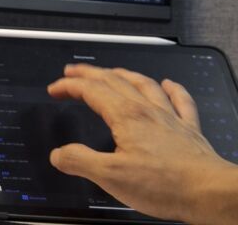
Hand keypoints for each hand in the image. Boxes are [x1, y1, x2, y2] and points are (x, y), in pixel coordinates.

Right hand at [47, 64, 237, 223]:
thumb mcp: (111, 176)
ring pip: (144, 85)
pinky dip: (173, 89)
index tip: (55, 89)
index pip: (91, 91)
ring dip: (123, 74)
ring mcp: (171, 118)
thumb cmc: (166, 184)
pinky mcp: (190, 131)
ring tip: (112, 71)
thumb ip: (80, 161)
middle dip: (89, 73)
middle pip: (114, 81)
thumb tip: (59, 154)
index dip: (69, 86)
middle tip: (73, 71)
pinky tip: (169, 84)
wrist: (210, 192)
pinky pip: (181, 101)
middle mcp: (148, 111)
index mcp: (126, 117)